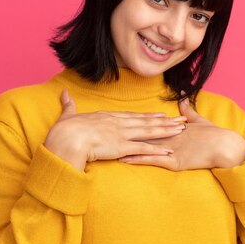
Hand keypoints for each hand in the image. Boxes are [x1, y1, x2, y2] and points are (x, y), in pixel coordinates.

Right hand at [43, 89, 186, 170]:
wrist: (66, 139)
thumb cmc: (64, 130)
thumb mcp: (68, 115)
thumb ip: (69, 105)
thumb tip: (64, 94)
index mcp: (106, 117)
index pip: (131, 116)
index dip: (147, 116)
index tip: (159, 115)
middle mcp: (117, 123)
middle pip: (145, 122)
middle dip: (164, 121)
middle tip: (179, 120)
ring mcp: (121, 135)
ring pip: (148, 132)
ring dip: (165, 131)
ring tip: (180, 130)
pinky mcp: (121, 147)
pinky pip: (143, 149)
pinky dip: (157, 149)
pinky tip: (169, 149)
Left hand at [117, 96, 244, 170]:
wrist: (226, 146)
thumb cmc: (214, 136)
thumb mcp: (198, 122)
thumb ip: (189, 111)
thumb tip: (183, 99)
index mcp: (171, 129)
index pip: (147, 124)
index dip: (130, 122)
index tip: (115, 119)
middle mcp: (167, 137)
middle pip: (140, 134)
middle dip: (122, 134)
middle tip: (103, 131)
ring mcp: (169, 148)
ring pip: (142, 147)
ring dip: (124, 147)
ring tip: (107, 146)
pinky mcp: (173, 161)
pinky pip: (151, 160)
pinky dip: (137, 159)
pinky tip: (124, 159)